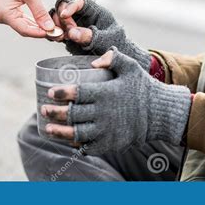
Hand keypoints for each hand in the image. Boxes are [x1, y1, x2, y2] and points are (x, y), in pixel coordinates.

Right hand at [0, 0, 53, 36]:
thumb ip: (40, 12)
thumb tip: (49, 28)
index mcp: (4, 13)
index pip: (25, 29)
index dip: (41, 33)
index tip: (56, 34)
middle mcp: (2, 17)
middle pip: (25, 30)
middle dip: (42, 32)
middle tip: (60, 34)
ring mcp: (5, 16)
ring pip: (26, 27)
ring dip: (40, 29)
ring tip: (57, 30)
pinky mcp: (10, 14)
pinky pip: (24, 22)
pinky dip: (36, 23)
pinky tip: (48, 25)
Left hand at [40, 47, 191, 154]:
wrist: (160, 113)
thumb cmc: (143, 87)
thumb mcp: (131, 66)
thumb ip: (112, 58)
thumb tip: (93, 61)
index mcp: (106, 93)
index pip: (77, 93)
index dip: (62, 93)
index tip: (51, 92)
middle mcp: (103, 113)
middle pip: (72, 114)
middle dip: (55, 113)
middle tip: (44, 109)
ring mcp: (106, 131)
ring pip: (76, 133)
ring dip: (59, 132)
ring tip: (48, 129)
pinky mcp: (110, 143)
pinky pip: (88, 146)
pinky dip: (76, 144)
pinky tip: (68, 140)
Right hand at [51, 0, 150, 70]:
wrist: (115, 59)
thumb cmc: (115, 45)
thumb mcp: (106, 40)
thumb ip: (91, 36)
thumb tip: (72, 33)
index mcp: (95, 11)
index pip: (81, 1)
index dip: (71, 6)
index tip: (64, 15)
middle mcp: (82, 15)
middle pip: (65, 6)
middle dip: (62, 17)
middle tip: (66, 32)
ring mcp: (74, 24)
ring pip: (57, 16)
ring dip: (55, 24)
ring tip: (60, 36)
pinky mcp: (68, 34)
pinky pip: (55, 29)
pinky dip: (52, 32)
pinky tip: (55, 39)